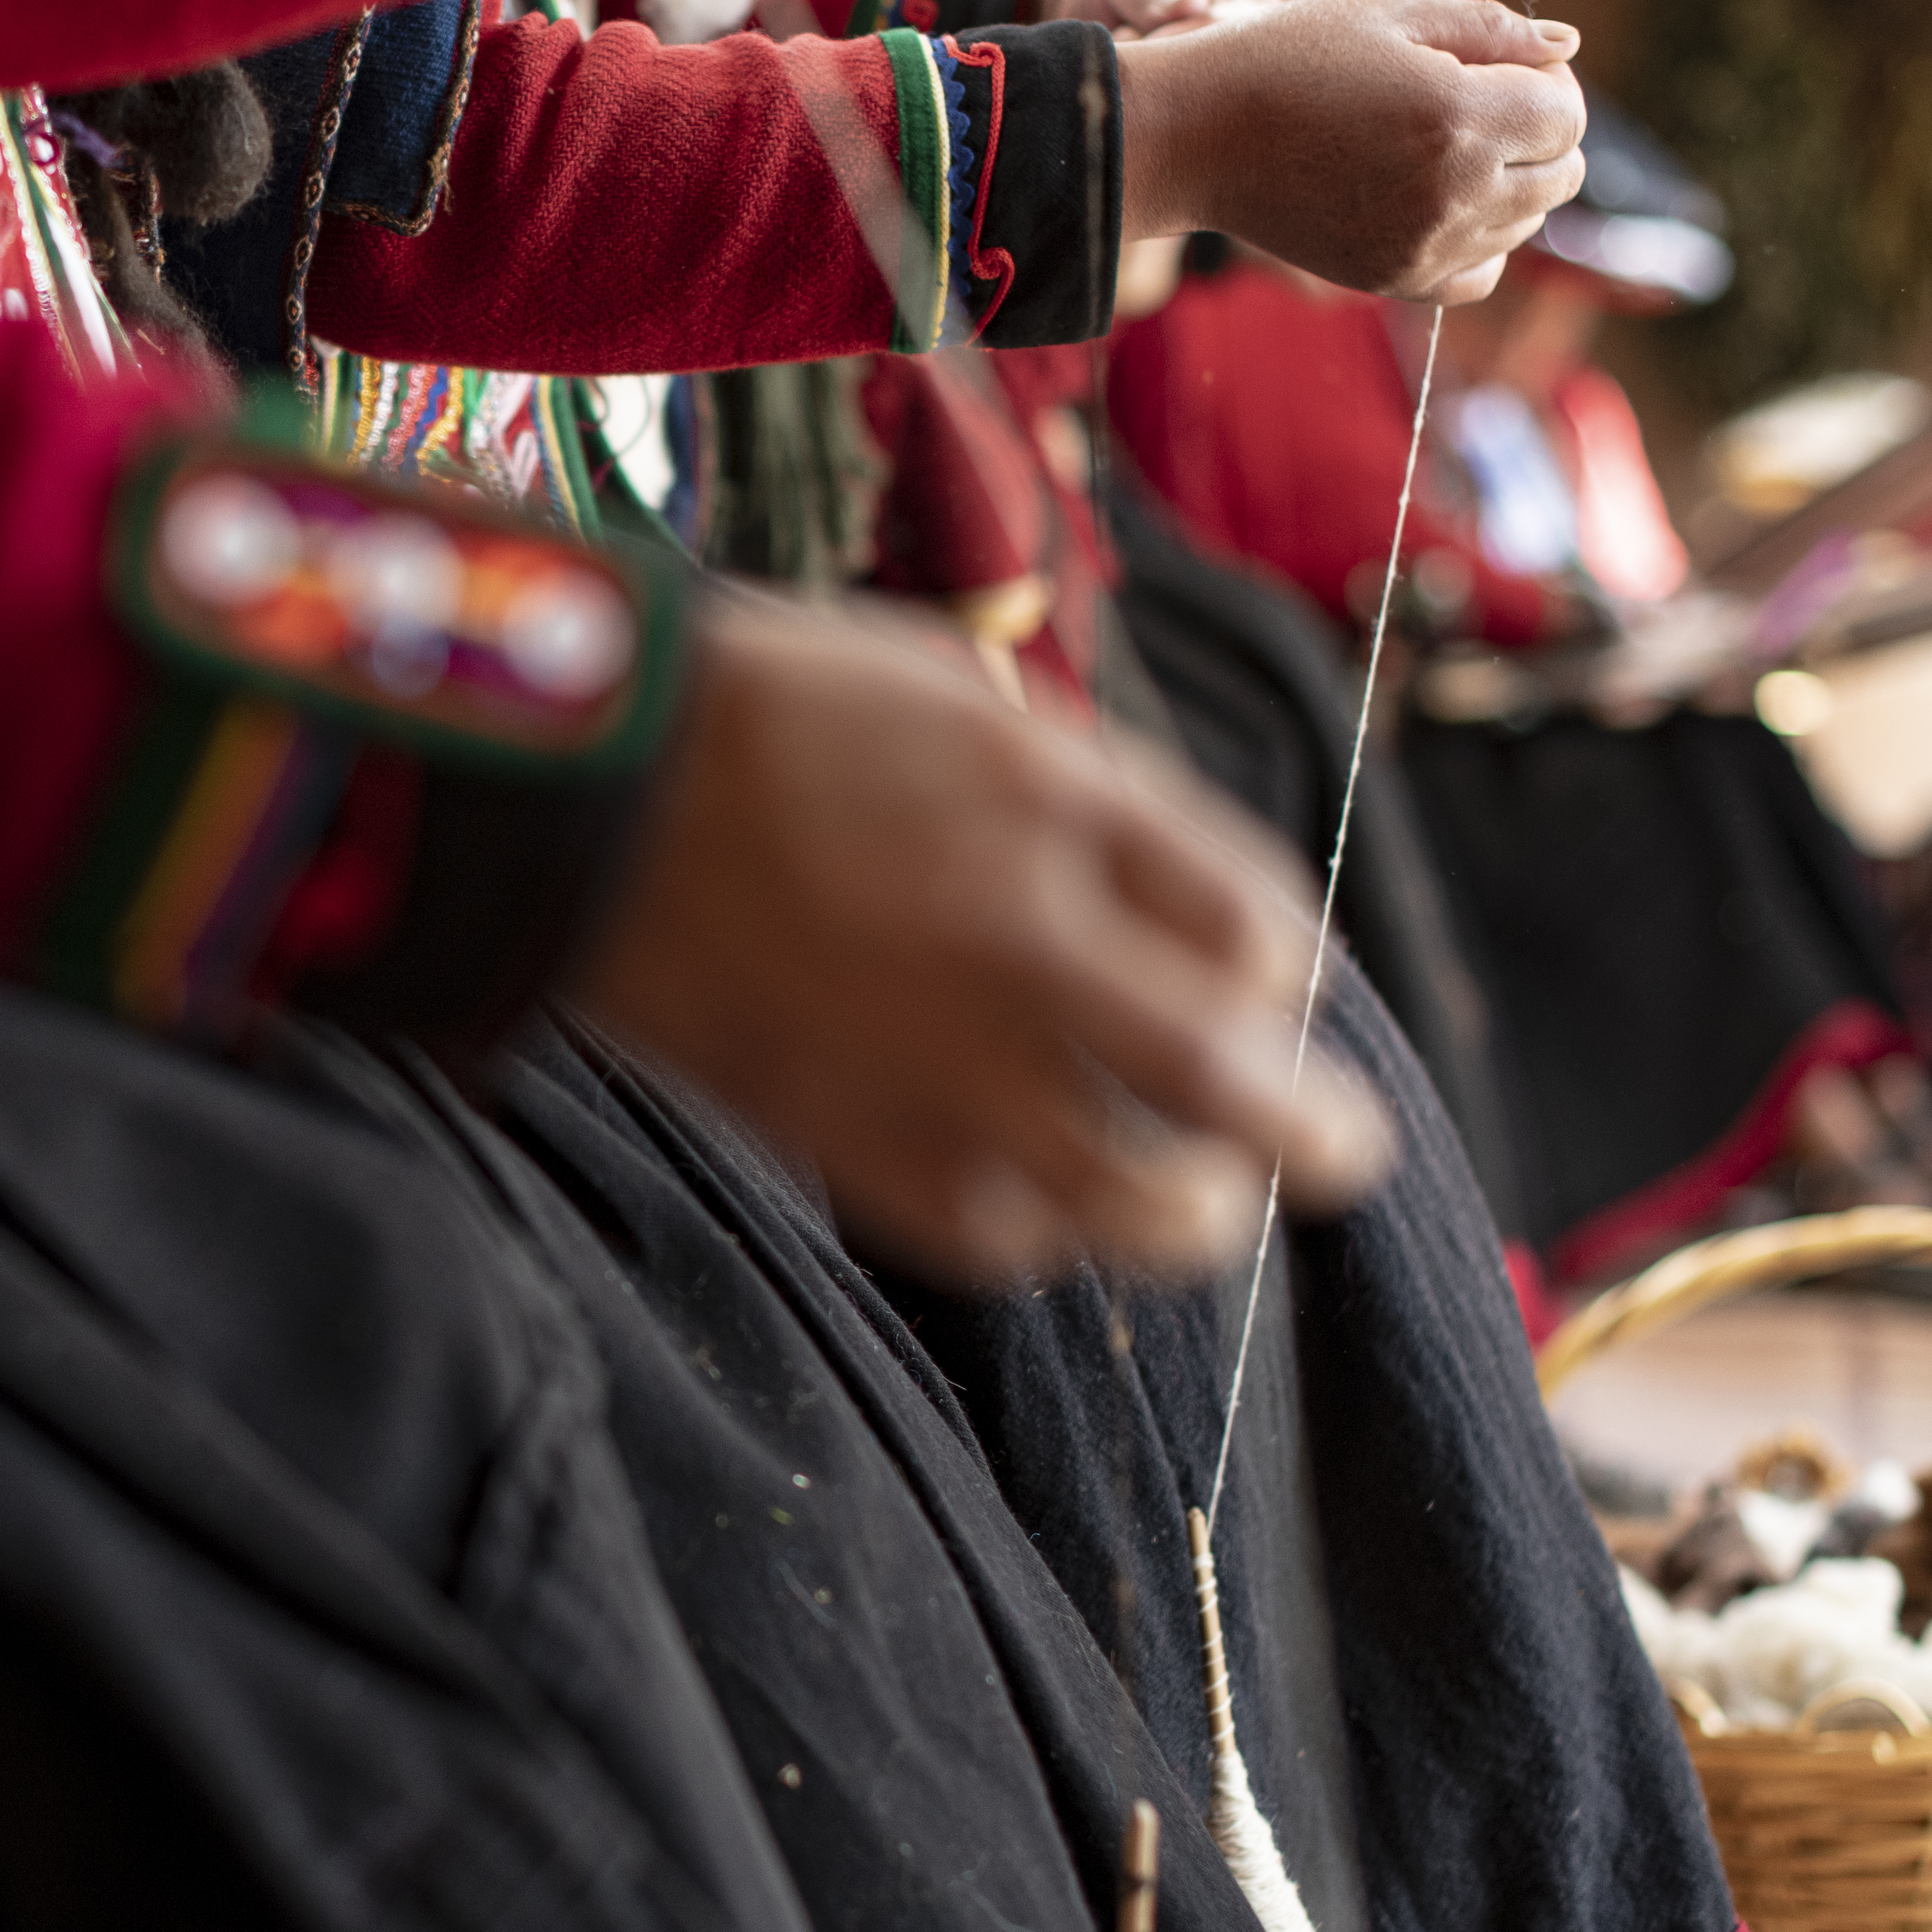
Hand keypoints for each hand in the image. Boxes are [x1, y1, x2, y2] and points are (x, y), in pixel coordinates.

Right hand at [577, 596, 1389, 1280]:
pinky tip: (1045, 1201)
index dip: (1289, 970)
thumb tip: (1200, 908)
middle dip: (1314, 1135)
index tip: (1276, 986)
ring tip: (1202, 1203)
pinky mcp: (851, 1138)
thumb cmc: (777, 718)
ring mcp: (937, 1059)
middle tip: (1341, 1153)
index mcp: (1057, 810)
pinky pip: (999, 1234)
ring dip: (1194, 1211)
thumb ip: (1093, 802)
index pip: (1257, 927)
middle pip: (1232, 1084)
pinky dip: (1044, 1231)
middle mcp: (1021, 945)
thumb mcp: (964, 697)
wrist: (590, 790)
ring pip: (1132, 1199)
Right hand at [1115, 0, 1585, 297]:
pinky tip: (1437, 202)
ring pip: (1526, 222)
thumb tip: (1567, 43)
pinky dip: (1479, 240)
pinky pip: (1481, 272)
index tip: (1500, 67)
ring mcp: (1425, 246)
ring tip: (1440, 147)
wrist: (1196, 136)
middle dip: (1536, 133)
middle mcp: (1453, 192)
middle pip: (1561, 173)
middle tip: (1475, 103)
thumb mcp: (1387, 16)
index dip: (1545, 83)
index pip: (1566, 113)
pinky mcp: (1394, 279)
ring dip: (1508, 183)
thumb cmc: (1286, 58)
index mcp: (1459, 115)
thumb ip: (1488, 27)